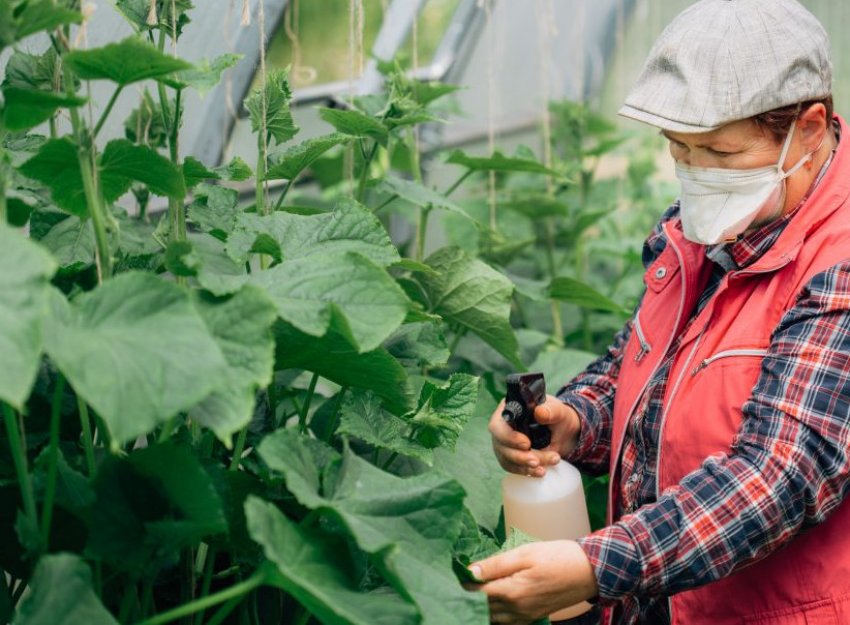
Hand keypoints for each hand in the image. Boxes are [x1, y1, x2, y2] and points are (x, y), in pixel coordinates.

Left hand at [469, 540, 598, 624]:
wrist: (589, 571)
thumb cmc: (557, 557)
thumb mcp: (524, 553)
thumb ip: (496, 564)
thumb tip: (470, 571)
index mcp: (512, 592)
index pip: (476, 593)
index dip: (463, 584)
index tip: (454, 572)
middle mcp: (516, 610)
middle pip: (482, 609)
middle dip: (468, 597)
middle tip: (459, 581)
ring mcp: (525, 616)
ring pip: (493, 618)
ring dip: (480, 607)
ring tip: (472, 590)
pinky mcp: (533, 617)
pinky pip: (507, 622)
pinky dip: (495, 614)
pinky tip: (492, 602)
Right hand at [488, 394, 581, 476]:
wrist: (564, 433)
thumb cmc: (557, 417)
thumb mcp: (559, 411)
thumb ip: (551, 411)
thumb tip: (540, 413)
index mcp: (508, 409)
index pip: (498, 424)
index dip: (509, 436)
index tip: (526, 444)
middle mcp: (502, 427)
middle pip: (500, 444)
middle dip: (518, 455)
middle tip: (537, 461)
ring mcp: (504, 443)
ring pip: (506, 458)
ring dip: (524, 465)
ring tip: (544, 468)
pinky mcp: (510, 456)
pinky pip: (512, 467)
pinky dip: (526, 471)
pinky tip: (540, 472)